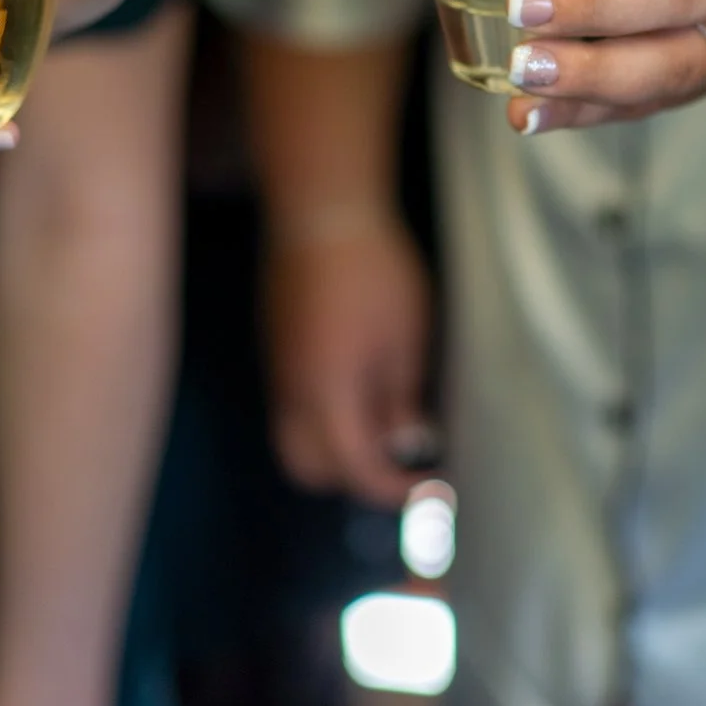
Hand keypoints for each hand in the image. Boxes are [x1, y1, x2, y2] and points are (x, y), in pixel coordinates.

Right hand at [264, 212, 433, 507]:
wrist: (322, 214)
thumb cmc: (375, 272)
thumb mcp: (406, 339)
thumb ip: (400, 400)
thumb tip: (405, 442)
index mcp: (328, 394)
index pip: (355, 469)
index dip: (393, 490)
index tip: (428, 491)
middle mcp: (293, 393)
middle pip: (309, 468)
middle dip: (354, 479)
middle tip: (402, 464)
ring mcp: (279, 372)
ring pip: (295, 439)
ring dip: (335, 452)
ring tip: (384, 431)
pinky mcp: (277, 352)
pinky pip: (292, 409)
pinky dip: (323, 422)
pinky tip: (362, 395)